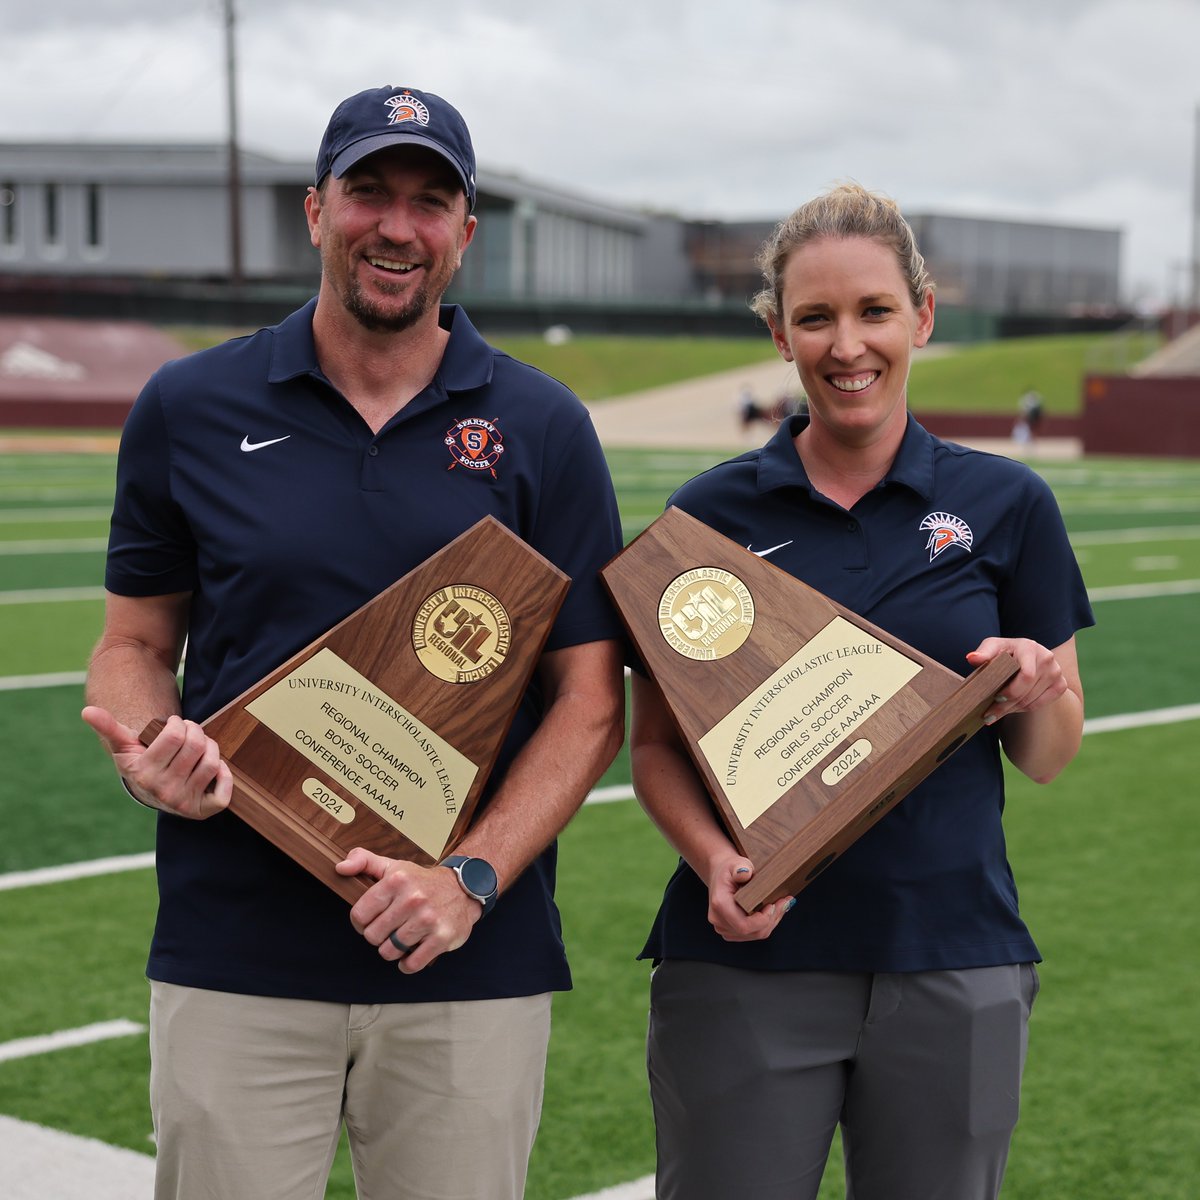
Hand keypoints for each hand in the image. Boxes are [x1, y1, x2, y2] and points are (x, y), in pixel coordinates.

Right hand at [81, 706, 231, 818]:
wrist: (151, 792)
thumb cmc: (141, 761)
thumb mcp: (124, 745)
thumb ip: (108, 727)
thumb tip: (87, 711)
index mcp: (142, 772)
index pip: (176, 734)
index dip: (179, 724)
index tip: (174, 726)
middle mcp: (162, 791)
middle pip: (196, 746)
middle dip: (196, 732)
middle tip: (190, 734)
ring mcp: (182, 802)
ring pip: (212, 763)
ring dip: (211, 748)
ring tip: (200, 747)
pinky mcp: (201, 811)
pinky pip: (224, 791)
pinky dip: (225, 775)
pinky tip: (212, 768)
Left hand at [337, 848, 481, 973]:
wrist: (463, 889)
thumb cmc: (422, 881)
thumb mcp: (393, 866)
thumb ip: (363, 861)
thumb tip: (340, 867)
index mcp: (397, 881)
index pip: (359, 915)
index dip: (361, 922)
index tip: (371, 920)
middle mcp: (412, 899)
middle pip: (373, 936)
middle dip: (378, 936)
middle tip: (389, 929)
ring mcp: (428, 919)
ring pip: (389, 951)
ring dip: (392, 950)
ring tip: (401, 938)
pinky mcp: (441, 938)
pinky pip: (412, 963)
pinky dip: (407, 964)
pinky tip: (411, 952)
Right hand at [704, 854, 793, 941]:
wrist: (720, 875)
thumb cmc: (730, 869)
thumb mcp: (735, 862)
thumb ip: (740, 867)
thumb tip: (745, 873)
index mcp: (719, 904)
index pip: (743, 925)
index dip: (762, 920)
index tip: (773, 905)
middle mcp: (719, 920)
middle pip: (752, 932)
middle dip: (772, 919)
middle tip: (786, 901)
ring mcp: (724, 928)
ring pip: (755, 934)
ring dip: (772, 922)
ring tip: (782, 905)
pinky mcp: (731, 932)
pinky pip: (753, 934)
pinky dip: (766, 924)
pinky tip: (773, 911)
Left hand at [967, 637, 1067, 724]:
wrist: (1027, 654)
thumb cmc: (1006, 651)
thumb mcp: (993, 647)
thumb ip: (984, 653)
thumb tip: (972, 658)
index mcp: (1029, 647)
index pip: (1026, 675)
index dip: (1011, 690)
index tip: (995, 698)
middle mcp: (1047, 658)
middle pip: (1027, 691)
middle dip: (1005, 705)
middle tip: (988, 715)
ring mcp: (1056, 672)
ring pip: (1032, 700)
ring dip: (1012, 709)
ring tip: (994, 714)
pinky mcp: (1060, 685)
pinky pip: (1040, 704)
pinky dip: (1023, 708)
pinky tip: (1011, 709)